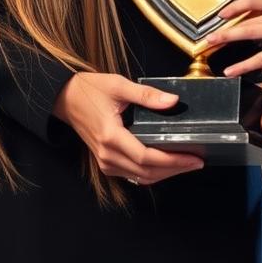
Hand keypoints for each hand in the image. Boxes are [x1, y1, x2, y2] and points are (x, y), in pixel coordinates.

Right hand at [55, 73, 203, 185]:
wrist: (64, 98)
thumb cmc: (90, 89)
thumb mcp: (119, 85)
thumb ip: (147, 95)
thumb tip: (173, 101)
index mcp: (110, 136)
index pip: (146, 156)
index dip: (173, 161)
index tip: (194, 158)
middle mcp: (107, 154)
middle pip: (146, 172)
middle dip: (175, 169)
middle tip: (197, 163)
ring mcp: (104, 161)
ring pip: (140, 177)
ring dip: (165, 174)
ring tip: (186, 165)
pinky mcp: (105, 162)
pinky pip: (132, 174)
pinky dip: (151, 173)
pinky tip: (166, 165)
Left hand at [213, 0, 261, 76]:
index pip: (254, 0)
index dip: (236, 6)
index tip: (222, 13)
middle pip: (247, 20)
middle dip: (226, 28)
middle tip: (208, 36)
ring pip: (250, 35)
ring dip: (229, 40)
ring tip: (211, 46)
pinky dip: (245, 65)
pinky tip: (231, 71)